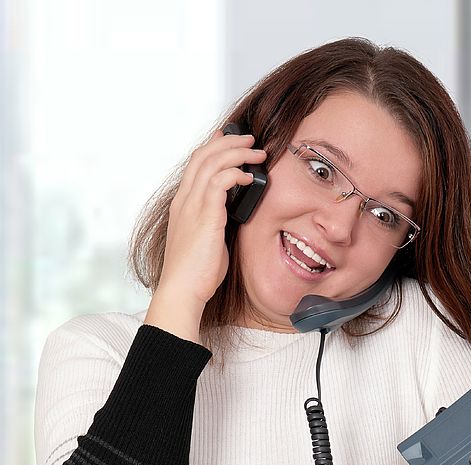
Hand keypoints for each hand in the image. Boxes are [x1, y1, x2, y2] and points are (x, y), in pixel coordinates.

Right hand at [145, 130, 266, 340]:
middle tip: (250, 139)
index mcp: (183, 204)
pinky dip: (235, 173)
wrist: (182, 290)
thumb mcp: (207, 239)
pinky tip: (249, 177)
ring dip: (237, 153)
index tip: (229, 137)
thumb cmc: (196, 271)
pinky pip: (219, 182)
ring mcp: (192, 206)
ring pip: (212, 164)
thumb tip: (233, 212)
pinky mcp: (204, 216)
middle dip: (228, 142)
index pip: (196, 164)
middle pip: (203, 156)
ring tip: (257, 153)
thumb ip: (216, 220)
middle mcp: (184, 201)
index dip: (213, 146)